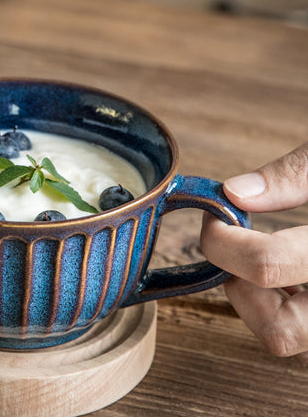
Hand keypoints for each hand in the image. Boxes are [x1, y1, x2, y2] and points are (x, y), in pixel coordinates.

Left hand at [200, 142, 307, 358]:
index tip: (216, 215)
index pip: (268, 266)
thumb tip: (233, 192)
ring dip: (259, 301)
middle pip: (280, 331)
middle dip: (240, 285)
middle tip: (236, 243)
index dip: (224, 242)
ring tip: (264, 256)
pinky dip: (283, 307)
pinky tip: (290, 274)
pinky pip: (305, 335)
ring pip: (290, 340)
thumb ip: (293, 176)